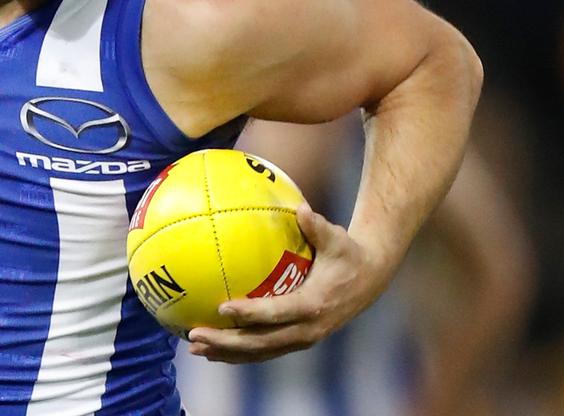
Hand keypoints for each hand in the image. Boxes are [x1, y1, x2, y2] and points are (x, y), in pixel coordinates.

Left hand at [186, 203, 388, 362]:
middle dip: (226, 342)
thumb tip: (302, 209)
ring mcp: (302, 339)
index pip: (276, 313)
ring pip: (259, 352)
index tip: (221, 307)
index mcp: (313, 305)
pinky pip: (264, 350)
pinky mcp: (297, 341)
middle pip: (260, 342)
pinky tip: (212, 348)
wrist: (369, 280)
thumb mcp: (337, 239)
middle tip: (194, 335)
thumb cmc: (347, 254)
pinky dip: (238, 352)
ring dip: (226, 352)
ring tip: (194, 347)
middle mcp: (306, 329)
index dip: (249, 313)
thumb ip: (318, 227)